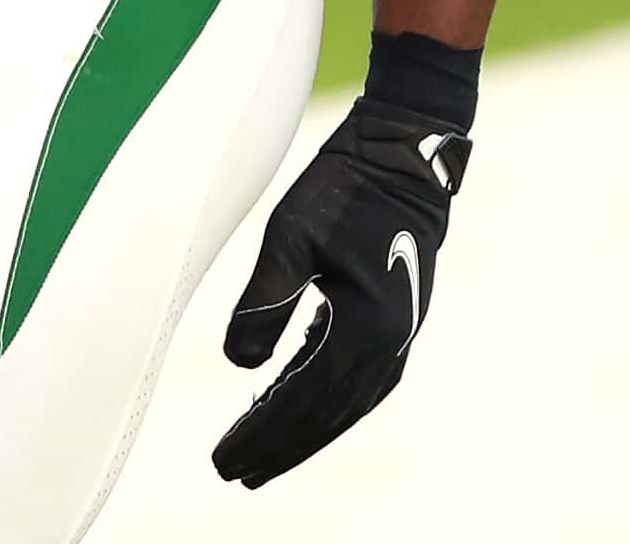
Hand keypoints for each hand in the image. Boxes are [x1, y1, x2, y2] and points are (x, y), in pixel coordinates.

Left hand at [211, 98, 469, 488]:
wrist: (404, 157)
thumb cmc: (345, 187)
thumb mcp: (291, 235)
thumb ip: (264, 303)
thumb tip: (235, 365)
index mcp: (366, 332)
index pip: (301, 402)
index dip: (261, 435)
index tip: (224, 462)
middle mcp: (387, 349)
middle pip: (322, 417)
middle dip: (276, 447)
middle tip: (231, 472)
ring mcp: (395, 342)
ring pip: (338, 406)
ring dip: (297, 431)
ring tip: (256, 453)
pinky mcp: (391, 327)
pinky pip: (349, 381)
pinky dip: (315, 400)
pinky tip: (283, 402)